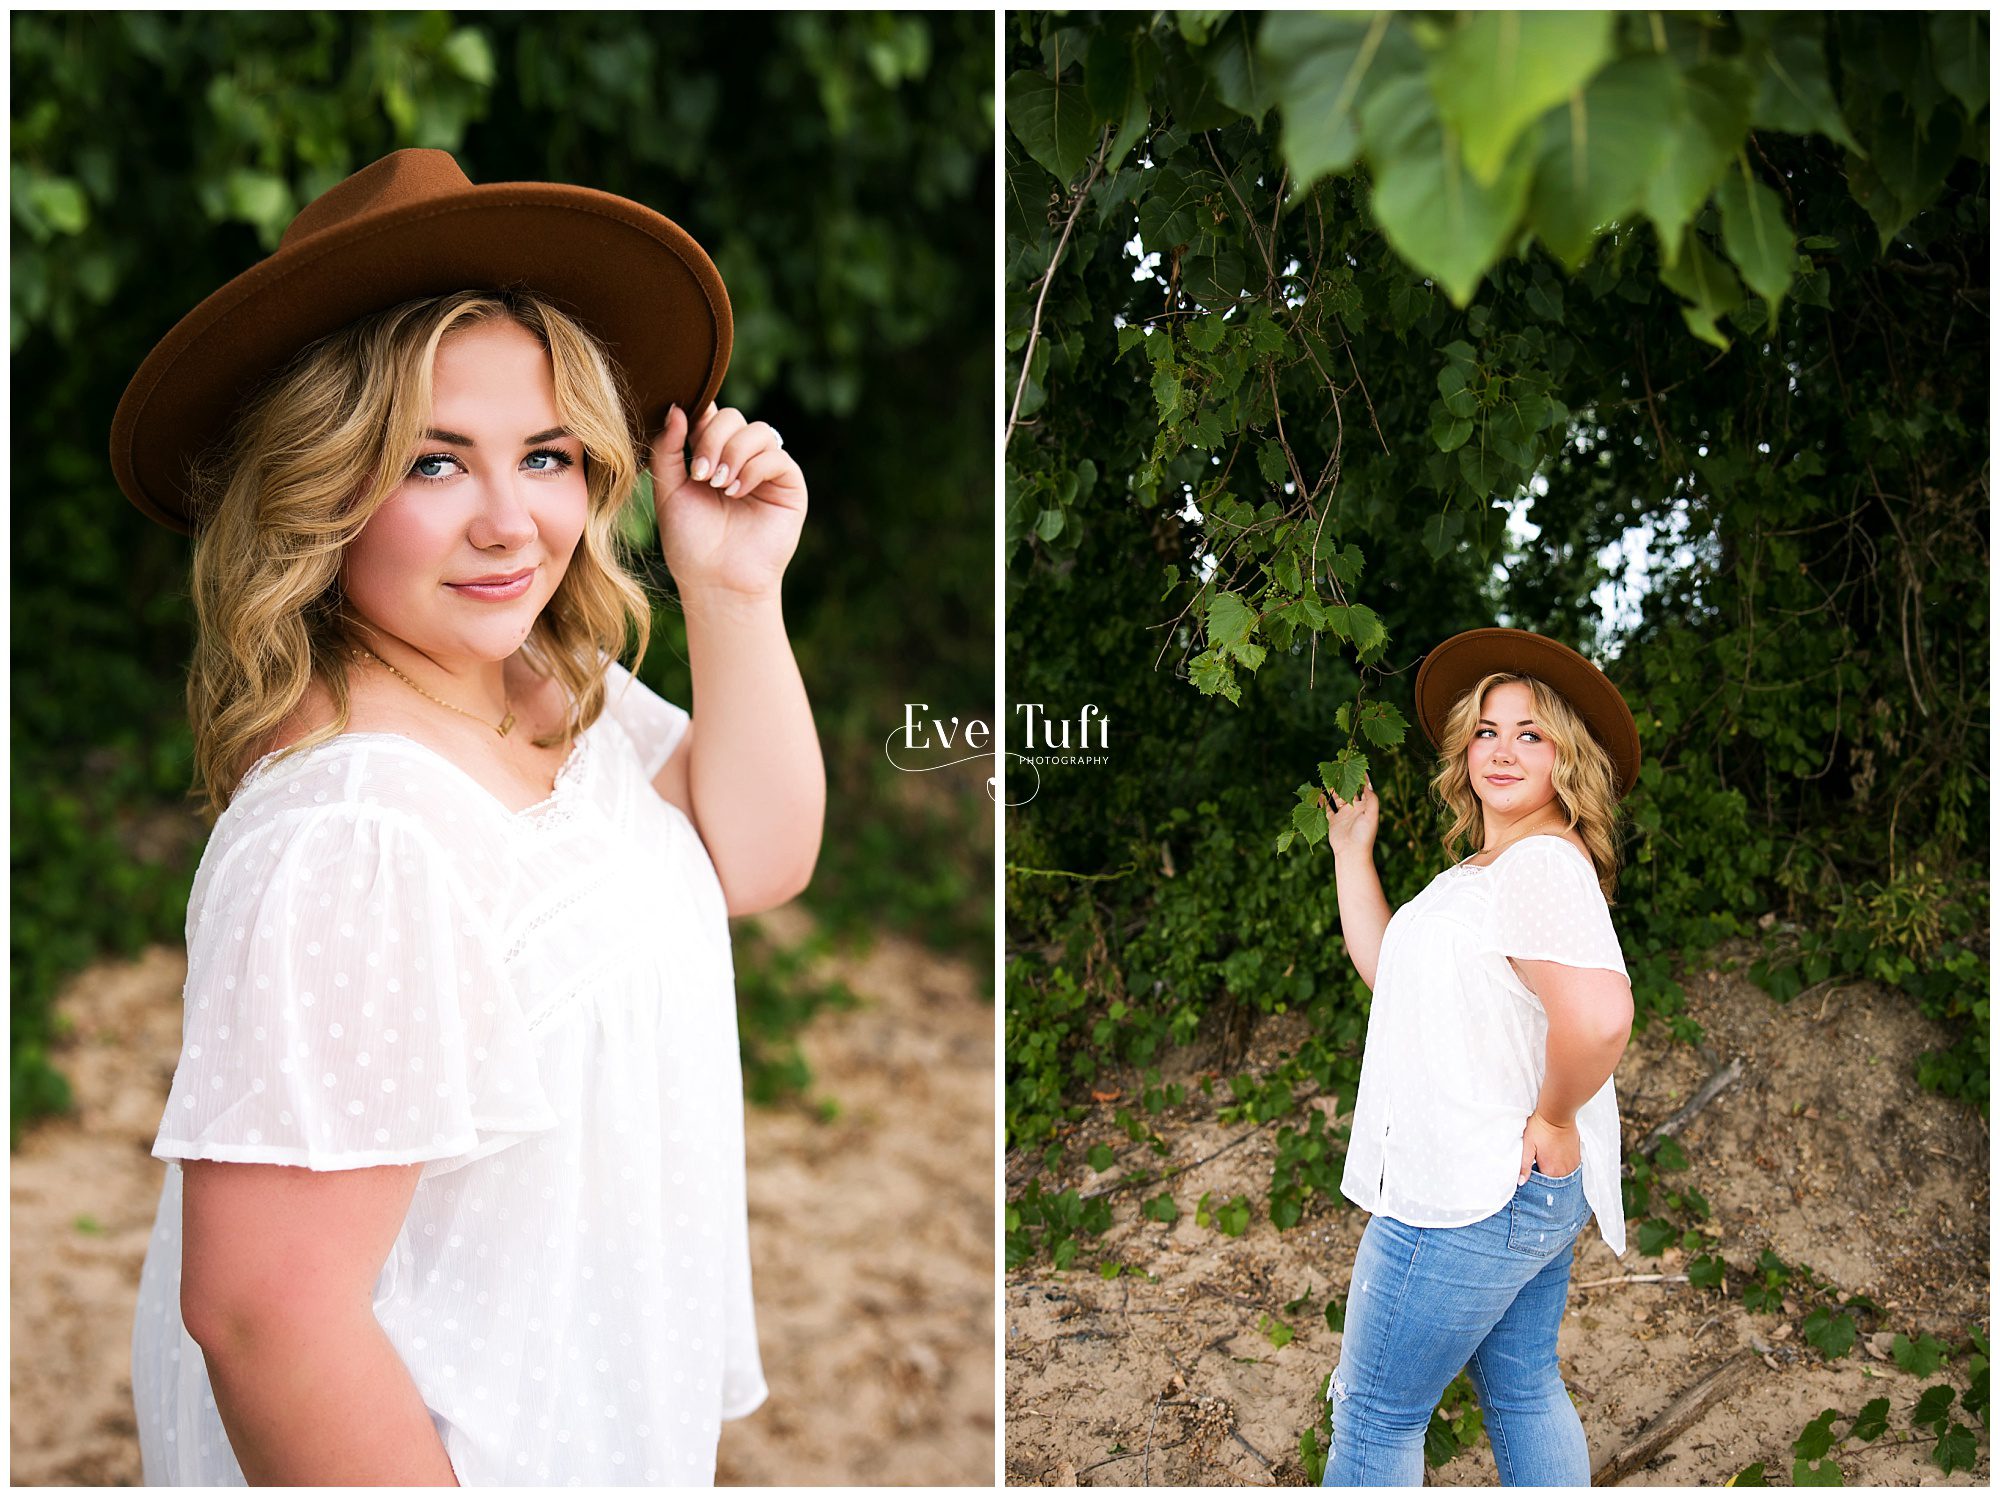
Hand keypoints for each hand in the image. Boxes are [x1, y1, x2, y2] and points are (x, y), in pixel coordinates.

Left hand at [647, 402, 807, 598]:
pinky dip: (753, 469)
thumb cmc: (690, 542)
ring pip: (758, 431)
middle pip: (734, 417)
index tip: (683, 434)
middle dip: (712, 439)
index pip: (711, 415)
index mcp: (713, 455)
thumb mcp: (669, 489)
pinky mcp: (790, 486)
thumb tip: (676, 407)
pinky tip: (736, 493)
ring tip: (718, 485)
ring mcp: (768, 471)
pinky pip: (776, 457)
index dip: (699, 416)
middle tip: (700, 474)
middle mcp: (742, 459)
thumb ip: (668, 448)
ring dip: (733, 453)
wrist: (715, 581)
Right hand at [1317, 775, 1378, 856]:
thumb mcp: (1372, 815)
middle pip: (1349, 791)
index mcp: (1365, 807)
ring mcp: (1343, 815)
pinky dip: (1322, 801)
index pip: (1364, 789)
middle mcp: (1354, 809)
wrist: (1352, 852)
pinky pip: (1326, 808)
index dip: (1361, 778)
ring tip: (1327, 777)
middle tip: (1339, 768)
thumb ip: (1372, 799)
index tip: (1357, 766)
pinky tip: (1318, 792)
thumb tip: (1367, 785)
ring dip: (1333, 789)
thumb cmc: (1364, 835)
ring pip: (1336, 798)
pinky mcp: (1333, 821)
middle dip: (1345, 780)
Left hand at [1519, 1109, 1579, 1184]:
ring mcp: (1573, 1164)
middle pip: (1555, 1181)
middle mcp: (1564, 1171)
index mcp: (1551, 1170)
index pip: (1544, 1185)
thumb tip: (1521, 1182)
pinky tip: (1558, 1157)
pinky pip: (1571, 1168)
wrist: (1557, 1114)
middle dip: (1547, 1176)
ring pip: (1564, 1175)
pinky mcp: (1578, 1156)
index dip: (1538, 1179)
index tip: (1534, 1170)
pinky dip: (1564, 1166)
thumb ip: (1524, 1166)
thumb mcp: (1527, 1146)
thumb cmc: (1540, 1128)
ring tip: (1550, 1159)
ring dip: (1557, 1171)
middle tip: (1541, 1162)